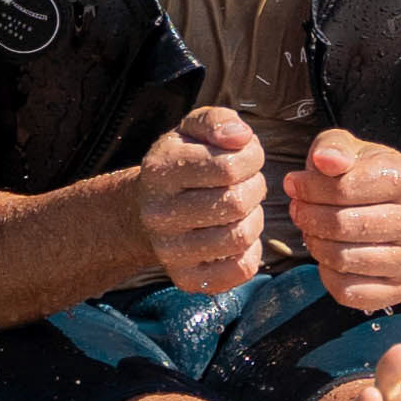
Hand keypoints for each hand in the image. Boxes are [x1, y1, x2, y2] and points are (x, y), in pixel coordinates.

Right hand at [137, 107, 268, 294]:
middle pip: (236, 203)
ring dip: (254, 219)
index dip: (252, 159)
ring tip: (242, 208)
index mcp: (159, 170)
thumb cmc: (181, 163)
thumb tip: (241, 137)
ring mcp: (169, 251)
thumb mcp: (192, 130)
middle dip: (255, 188)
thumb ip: (218, 121)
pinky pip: (240, 269)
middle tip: (247, 183)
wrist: (146, 210)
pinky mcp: (186, 278)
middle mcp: (158, 213)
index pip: (228, 167)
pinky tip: (236, 233)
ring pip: (240, 237)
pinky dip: (250, 251)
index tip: (248, 157)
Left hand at [280, 128, 400, 311]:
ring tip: (314, 231)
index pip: (345, 187)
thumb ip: (334, 147)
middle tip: (299, 210)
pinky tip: (329, 257)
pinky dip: (327, 275)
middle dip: (309, 217)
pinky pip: (348, 291)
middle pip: (343, 225)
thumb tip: (325, 160)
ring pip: (343, 259)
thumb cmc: (368, 179)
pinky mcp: (400, 290)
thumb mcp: (353, 151)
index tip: (294, 185)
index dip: (309, 188)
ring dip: (316, 245)